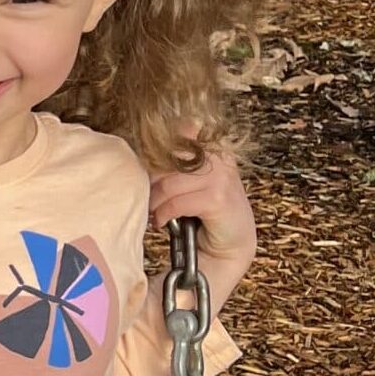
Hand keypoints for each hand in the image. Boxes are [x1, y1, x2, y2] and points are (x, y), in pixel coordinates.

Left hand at [147, 147, 255, 266]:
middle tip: (147, 196)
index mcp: (213, 146)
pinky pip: (175, 204)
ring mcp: (220, 177)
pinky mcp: (216, 200)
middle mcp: (218, 157)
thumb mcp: (193, 180)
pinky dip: (162, 214)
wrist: (232, 241)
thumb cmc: (207, 210)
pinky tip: (160, 221)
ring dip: (154, 202)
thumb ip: (176, 164)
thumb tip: (141, 158)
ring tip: (152, 211)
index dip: (156, 153)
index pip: (178, 134)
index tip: (150, 173)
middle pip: (166, 160)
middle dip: (151, 181)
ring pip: (168, 184)